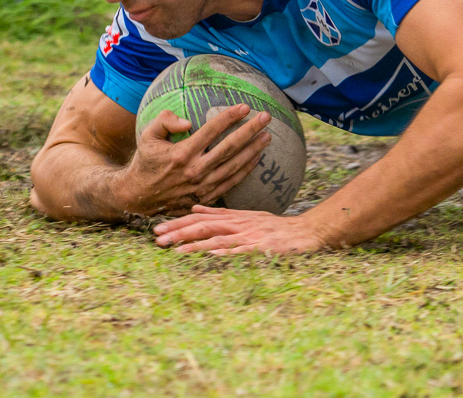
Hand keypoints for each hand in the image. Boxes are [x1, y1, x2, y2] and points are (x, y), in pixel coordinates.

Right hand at [110, 104, 272, 214]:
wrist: (138, 197)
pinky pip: (231, 182)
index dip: (229, 117)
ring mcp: (202, 186)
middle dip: (250, 130)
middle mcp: (195, 170)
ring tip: (267, 136)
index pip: (211, 131)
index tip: (245, 106)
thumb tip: (188, 121)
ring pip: (234, 165)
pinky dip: (246, 170)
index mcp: (182, 153)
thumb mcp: (147, 136)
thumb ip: (164, 121)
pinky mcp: (206, 197)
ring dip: (253, 150)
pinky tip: (257, 157)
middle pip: (230, 147)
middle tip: (266, 117)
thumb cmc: (146, 161)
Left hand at [153, 206, 331, 256]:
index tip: (157, 227)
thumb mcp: (245, 216)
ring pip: (217, 237)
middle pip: (204, 226)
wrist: (305, 232)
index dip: (178, 222)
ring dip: (194, 243)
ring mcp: (249, 235)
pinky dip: (224, 251)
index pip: (200, 218)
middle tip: (157, 237)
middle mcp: (238, 224)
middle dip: (179, 231)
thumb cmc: (274, 227)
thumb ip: (220, 213)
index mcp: (233, 217)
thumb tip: (194, 209)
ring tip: (173, 249)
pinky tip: (209, 254)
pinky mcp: (261, 247)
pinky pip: (240, 249)